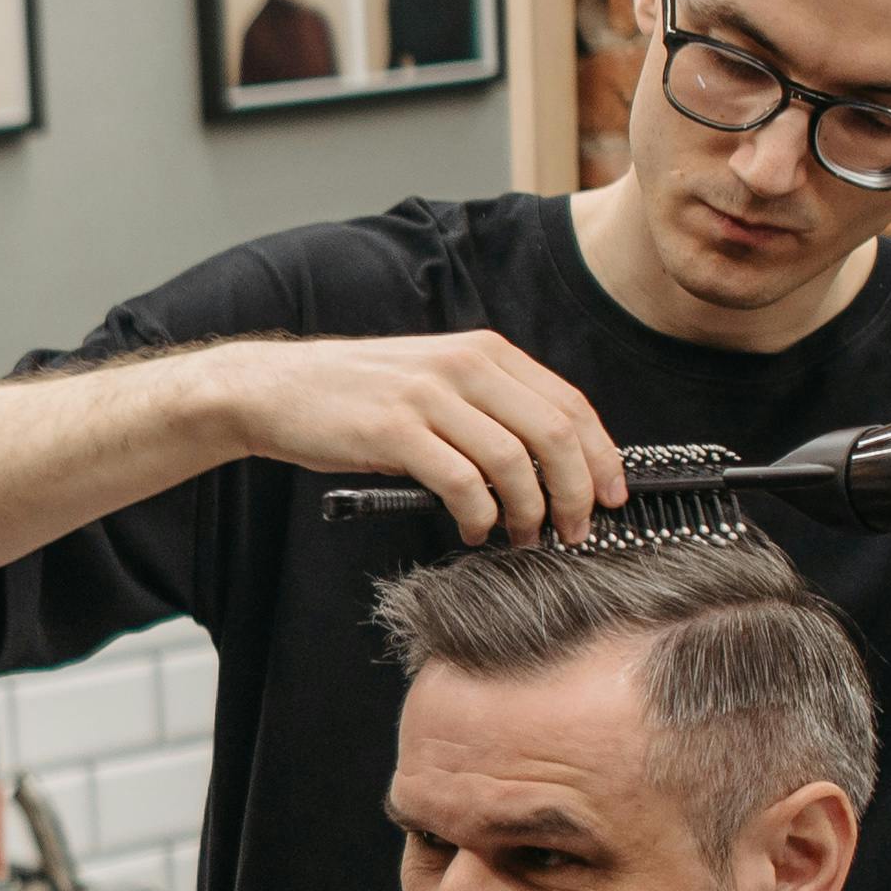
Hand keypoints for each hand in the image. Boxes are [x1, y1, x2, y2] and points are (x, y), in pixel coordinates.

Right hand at [205, 335, 627, 545]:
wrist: (276, 389)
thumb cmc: (357, 396)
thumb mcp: (434, 381)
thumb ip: (490, 406)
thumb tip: (550, 462)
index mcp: (483, 352)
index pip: (570, 404)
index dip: (602, 457)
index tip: (613, 497)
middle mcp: (464, 367)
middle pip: (555, 434)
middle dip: (577, 493)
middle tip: (577, 531)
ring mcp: (429, 397)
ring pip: (514, 462)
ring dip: (529, 512)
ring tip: (523, 538)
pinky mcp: (394, 432)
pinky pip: (461, 483)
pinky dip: (478, 516)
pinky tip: (473, 530)